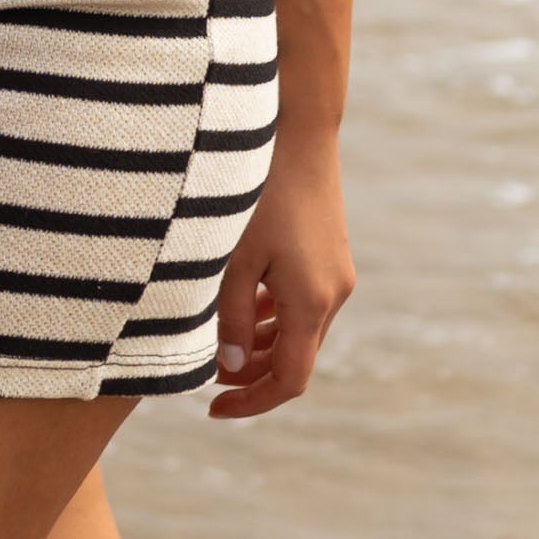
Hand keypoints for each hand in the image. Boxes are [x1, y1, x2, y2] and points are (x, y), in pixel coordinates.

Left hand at [208, 138, 354, 420]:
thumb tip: (226, 369)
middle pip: (294, 359)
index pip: (289, 380)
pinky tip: (237, 306)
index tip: (212, 409)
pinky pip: (301, 303)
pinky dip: (271, 316)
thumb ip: (226, 319)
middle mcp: (333, 294)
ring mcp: (336, 274)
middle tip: (202, 376)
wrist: (298, 129)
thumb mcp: (231, 259)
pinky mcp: (330, 255)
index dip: (251, 403)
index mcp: (311, 302)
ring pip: (297, 331)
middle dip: (249, 375)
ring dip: (258, 346)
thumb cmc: (259, 191)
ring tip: (213, 343)